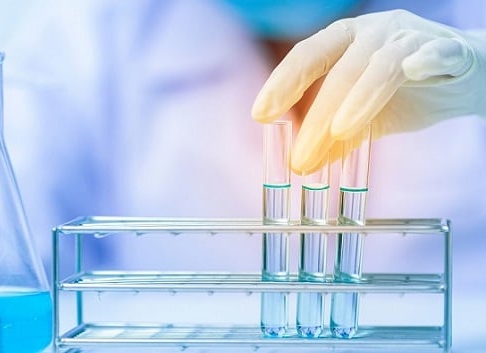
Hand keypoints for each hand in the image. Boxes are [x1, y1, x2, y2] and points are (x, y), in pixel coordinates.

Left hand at [251, 9, 485, 173]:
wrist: (465, 80)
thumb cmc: (404, 94)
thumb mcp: (361, 118)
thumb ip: (334, 137)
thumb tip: (302, 165)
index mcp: (344, 42)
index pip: (306, 57)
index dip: (282, 83)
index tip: (260, 114)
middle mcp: (372, 32)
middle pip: (338, 71)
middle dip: (316, 117)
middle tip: (300, 158)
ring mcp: (410, 38)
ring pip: (380, 66)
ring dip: (358, 100)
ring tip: (339, 132)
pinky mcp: (449, 50)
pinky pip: (437, 53)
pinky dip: (426, 60)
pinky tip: (414, 71)